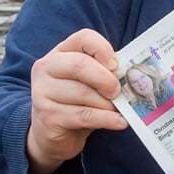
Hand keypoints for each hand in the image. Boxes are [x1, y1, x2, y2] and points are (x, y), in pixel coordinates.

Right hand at [27, 29, 126, 173]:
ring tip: (118, 110)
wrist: (51, 135)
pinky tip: (119, 122)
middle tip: (118, 91)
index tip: (116, 66)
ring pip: (82, 93)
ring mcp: (42, 93)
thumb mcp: (86, 83)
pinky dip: (106, 119)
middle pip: (80, 64)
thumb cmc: (75, 104)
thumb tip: (130, 75)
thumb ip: (103, 73)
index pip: (82, 38)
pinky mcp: (48, 117)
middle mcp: (45, 69)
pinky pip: (83, 115)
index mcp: (58, 54)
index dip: (103, 49)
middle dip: (106, 79)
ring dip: (107, 104)